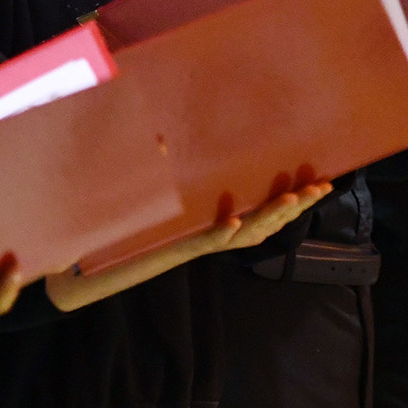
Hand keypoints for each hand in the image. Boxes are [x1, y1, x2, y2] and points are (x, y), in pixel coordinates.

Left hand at [44, 179, 334, 312]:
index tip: (318, 177)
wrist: (82, 271)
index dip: (288, 197)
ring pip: (242, 234)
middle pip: (262, 222)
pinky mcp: (171, 250)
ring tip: (294, 197)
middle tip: (325, 185)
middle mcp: (207, 236)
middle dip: (295, 206)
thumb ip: (155, 164)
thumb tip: (166, 135)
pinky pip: (202, 242)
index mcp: (207, 222)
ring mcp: (191, 245)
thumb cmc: (114, 233)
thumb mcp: (142, 192)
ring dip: (270, 218)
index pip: (257, 207)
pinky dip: (222, 232)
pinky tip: (237, 220)